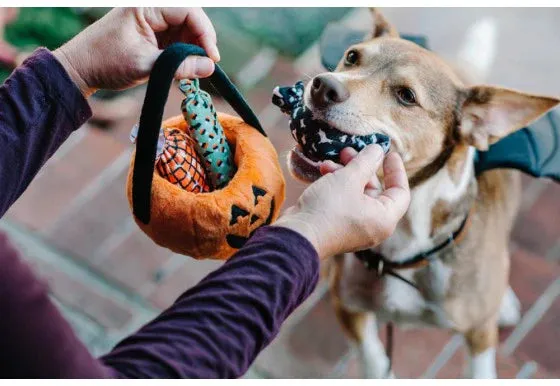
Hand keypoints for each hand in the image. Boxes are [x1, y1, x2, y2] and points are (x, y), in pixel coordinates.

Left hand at [53, 8, 218, 97]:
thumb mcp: (145, 66)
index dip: (204, 32)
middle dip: (201, 40)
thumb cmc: (105, 62)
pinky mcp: (152, 33)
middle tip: (207, 64)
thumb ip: (180, 66)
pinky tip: (187, 68)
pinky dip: (185, 53)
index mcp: (145, 6)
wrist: (80, 69)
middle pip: (190, 17)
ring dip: (194, 48)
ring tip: (196, 69)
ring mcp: (152, 20)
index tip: (212, 56)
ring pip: (186, 29)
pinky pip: (177, 38)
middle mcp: (151, 8)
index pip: (187, 10)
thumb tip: (210, 67)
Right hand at [275, 145, 409, 258]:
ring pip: (356, 194)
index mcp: (384, 218)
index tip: (389, 153)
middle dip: (361, 168)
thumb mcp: (349, 178)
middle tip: (349, 151)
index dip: (396, 170)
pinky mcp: (337, 226)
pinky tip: (322, 172)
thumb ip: (366, 162)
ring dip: (345, 174)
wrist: (299, 235)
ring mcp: (354, 228)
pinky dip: (336, 186)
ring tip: (329, 161)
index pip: (400, 192)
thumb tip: (377, 149)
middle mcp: (373, 226)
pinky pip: (343, 202)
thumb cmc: (329, 208)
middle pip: (375, 191)